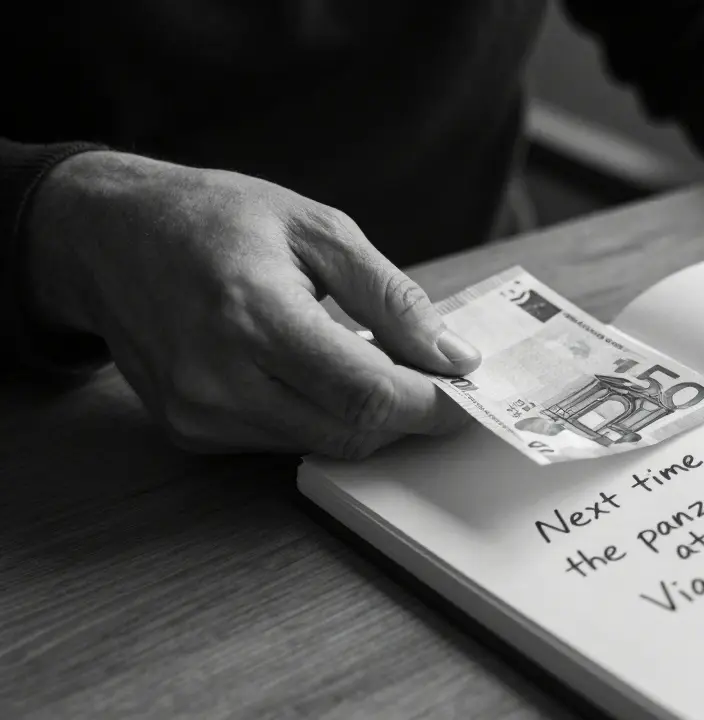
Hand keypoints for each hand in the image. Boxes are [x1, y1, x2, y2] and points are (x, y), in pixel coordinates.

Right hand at [25, 151, 480, 457]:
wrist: (106, 235)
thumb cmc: (213, 218)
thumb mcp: (317, 228)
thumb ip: (390, 297)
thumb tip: (452, 354)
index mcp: (253, 315)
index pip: (365, 394)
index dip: (429, 404)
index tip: (465, 392)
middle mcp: (218, 378)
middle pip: (349, 433)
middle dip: (406, 414)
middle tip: (434, 379)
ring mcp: (197, 413)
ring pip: (320, 445)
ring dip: (364, 417)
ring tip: (372, 363)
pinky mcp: (189, 432)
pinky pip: (281, 442)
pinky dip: (318, 416)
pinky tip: (318, 374)